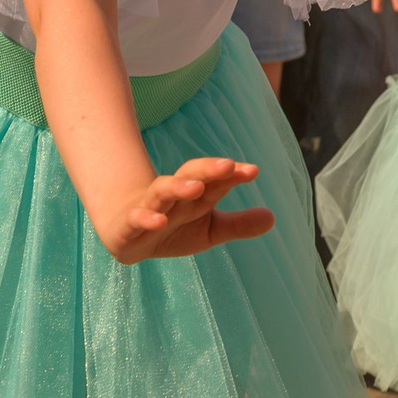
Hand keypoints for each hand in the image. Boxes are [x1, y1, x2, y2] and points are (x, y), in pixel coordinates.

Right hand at [102, 156, 274, 263]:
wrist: (125, 232)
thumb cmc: (173, 226)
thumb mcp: (208, 230)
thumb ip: (238, 225)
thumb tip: (272, 217)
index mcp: (195, 195)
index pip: (215, 180)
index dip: (231, 175)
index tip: (252, 171)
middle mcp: (174, 196)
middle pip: (190, 176)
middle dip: (208, 170)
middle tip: (227, 165)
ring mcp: (150, 207)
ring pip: (163, 191)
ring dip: (178, 187)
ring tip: (196, 187)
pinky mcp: (129, 226)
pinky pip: (137, 218)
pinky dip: (146, 218)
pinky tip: (159, 219)